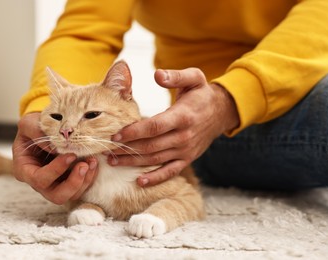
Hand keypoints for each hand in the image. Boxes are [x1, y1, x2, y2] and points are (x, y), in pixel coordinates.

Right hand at [12, 113, 97, 203]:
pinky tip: (93, 163)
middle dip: (73, 183)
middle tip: (84, 165)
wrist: (46, 128)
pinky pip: (81, 188)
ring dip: (85, 180)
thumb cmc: (33, 127)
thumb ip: (35, 130)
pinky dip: (90, 176)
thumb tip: (54, 145)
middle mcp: (40, 183)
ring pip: (72, 195)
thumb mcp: (28, 123)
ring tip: (92, 161)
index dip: (56, 170)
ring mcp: (56, 184)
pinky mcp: (69, 182)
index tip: (71, 155)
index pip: (39, 179)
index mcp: (25, 170)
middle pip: (57, 196)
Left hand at [108, 68, 238, 186]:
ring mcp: (185, 150)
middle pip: (150, 146)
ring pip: (155, 159)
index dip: (133, 132)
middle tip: (106, 150)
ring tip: (113, 162)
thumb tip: (156, 75)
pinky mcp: (187, 158)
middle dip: (126, 149)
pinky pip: (170, 172)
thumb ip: (175, 76)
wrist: (221, 112)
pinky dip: (155, 179)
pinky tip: (139, 182)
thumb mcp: (194, 78)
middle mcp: (184, 136)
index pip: (154, 126)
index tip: (115, 134)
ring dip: (133, 162)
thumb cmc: (202, 94)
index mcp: (182, 116)